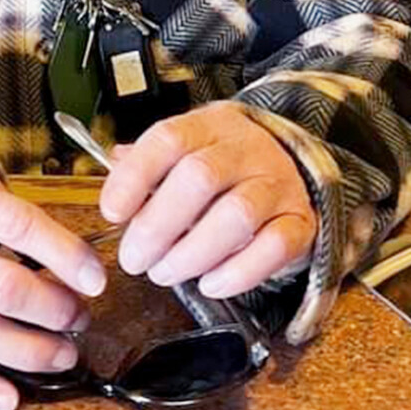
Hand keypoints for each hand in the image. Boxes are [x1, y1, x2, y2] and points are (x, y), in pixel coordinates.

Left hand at [98, 102, 316, 298]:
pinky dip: (237, 273)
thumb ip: (148, 166)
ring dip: (191, 254)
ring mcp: (278, 184)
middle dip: (158, 225)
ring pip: (237, 214)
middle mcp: (247, 149)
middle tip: (134, 258)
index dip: (134, 178)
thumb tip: (113, 177)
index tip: (112, 213)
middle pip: (200, 177)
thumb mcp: (186, 153)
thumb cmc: (224, 170)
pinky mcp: (299, 222)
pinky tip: (210, 284)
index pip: (168, 139)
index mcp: (210, 126)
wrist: (290, 173)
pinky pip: (273, 248)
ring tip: (165, 273)